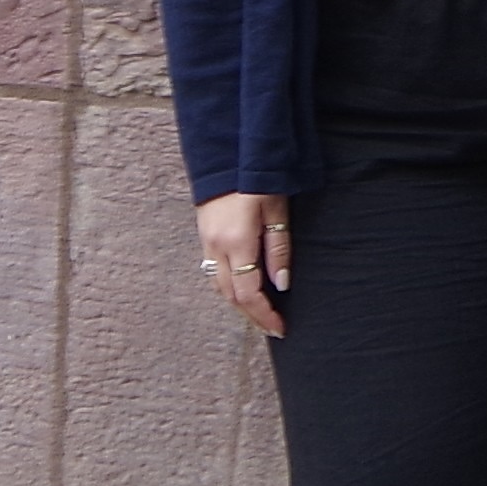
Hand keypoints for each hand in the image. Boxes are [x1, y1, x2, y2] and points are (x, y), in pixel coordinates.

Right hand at [196, 191, 290, 337]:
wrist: (226, 157)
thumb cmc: (257, 180)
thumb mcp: (277, 212)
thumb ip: (278, 250)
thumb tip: (281, 284)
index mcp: (236, 243)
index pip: (247, 293)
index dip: (263, 314)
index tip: (280, 328)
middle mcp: (216, 248)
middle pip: (231, 296)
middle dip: (252, 316)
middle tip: (273, 328)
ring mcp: (206, 243)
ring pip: (220, 286)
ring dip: (239, 304)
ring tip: (261, 314)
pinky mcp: (205, 237)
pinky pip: (214, 273)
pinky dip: (230, 288)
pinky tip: (244, 291)